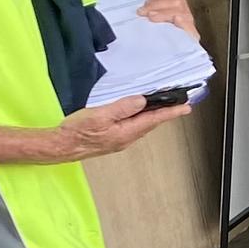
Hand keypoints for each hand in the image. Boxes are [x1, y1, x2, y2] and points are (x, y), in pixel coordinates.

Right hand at [58, 95, 190, 160]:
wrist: (62, 146)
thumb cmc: (78, 131)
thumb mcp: (100, 115)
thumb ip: (122, 107)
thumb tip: (142, 101)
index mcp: (126, 132)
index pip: (153, 119)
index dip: (171, 112)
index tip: (186, 107)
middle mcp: (126, 138)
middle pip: (150, 124)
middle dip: (165, 114)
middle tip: (179, 105)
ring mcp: (119, 140)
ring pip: (142, 126)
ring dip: (154, 117)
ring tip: (163, 108)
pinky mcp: (112, 140)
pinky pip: (133, 128)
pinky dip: (141, 120)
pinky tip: (139, 115)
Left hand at [137, 0, 199, 40]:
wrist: (175, 53)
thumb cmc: (167, 34)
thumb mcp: (162, 14)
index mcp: (180, 6)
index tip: (146, 4)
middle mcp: (186, 14)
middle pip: (176, 0)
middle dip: (157, 4)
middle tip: (144, 12)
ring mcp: (189, 25)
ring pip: (179, 10)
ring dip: (163, 12)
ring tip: (151, 17)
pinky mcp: (191, 37)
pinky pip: (189, 27)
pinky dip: (182, 21)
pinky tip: (176, 19)